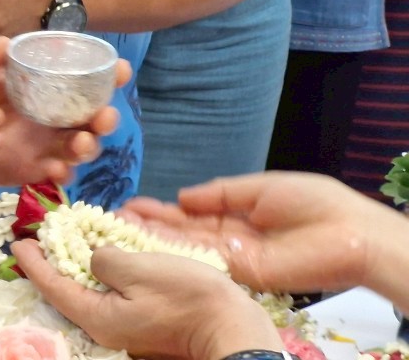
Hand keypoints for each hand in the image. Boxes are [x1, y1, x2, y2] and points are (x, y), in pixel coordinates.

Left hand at [0, 35, 126, 184]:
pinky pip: (57, 174)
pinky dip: (61, 173)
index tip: (120, 70)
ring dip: (88, 146)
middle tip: (102, 116)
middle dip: (106, 117)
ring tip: (79, 144)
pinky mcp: (35, 168)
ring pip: (82, 147)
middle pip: (93, 116)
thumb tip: (1, 43)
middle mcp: (53, 114)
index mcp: (44, 85)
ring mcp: (47, 144)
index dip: (108, 74)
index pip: (84, 77)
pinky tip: (54, 169)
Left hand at [14, 241, 281, 359]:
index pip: (53, 286)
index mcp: (98, 316)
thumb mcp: (138, 269)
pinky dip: (106, 268)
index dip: (34, 262)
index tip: (18, 241)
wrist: (234, 329)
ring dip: (81, 261)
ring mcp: (126, 324)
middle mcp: (107, 324)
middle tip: (44, 232)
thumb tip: (93, 257)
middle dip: (55, 259)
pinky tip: (107, 251)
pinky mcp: (144, 319)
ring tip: (72, 236)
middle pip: (69, 289)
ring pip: (92, 288)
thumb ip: (104, 259)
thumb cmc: (187, 298)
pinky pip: (114, 291)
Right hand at [122, 172, 384, 294]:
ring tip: (118, 227)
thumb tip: (182, 196)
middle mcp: (228, 238)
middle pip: (180, 232)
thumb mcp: (259, 187)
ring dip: (151, 238)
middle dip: (146, 224)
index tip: (129, 204)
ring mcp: (232, 257)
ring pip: (184, 247)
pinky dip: (173, 250)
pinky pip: (201, 259)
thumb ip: (220, 192)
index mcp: (235, 215)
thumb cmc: (312, 202)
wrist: (347, 233)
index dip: (159, 209)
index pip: (189, 214)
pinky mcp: (240, 271)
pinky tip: (146, 241)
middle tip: (112, 216)